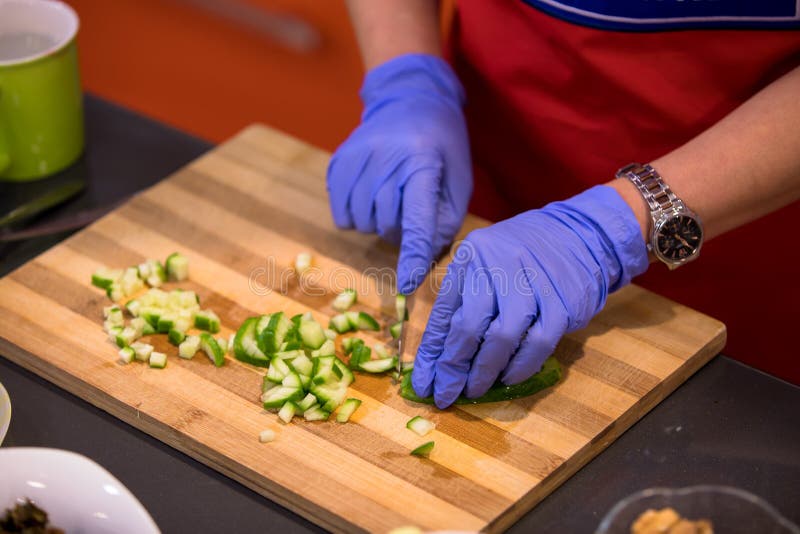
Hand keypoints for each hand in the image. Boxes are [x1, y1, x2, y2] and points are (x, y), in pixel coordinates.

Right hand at [326, 54, 472, 292]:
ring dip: (376, 223)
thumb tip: (422, 258)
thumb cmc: (441, 146)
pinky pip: (341, 214)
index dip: (414, 253)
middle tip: (408, 210)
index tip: (409, 283)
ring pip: (360, 223)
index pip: (417, 217)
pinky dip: (356, 216)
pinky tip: (369, 195)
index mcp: (422, 161)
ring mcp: (356, 157)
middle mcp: (385, 156)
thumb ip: (444, 221)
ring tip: (389, 198)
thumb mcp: (458, 181)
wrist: (409, 99)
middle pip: (386, 223)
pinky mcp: (337, 162)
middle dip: (399, 230)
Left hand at [411, 185, 648, 407]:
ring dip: (487, 371)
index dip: (432, 355)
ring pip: (503, 337)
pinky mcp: (562, 300)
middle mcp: (497, 264)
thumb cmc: (519, 261)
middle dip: (455, 367)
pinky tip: (510, 377)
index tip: (425, 386)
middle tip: (449, 394)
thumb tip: (436, 361)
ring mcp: (532, 281)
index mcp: (470, 258)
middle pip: (468, 325)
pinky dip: (521, 366)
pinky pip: (538, 342)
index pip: (443, 313)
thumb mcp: (483, 269)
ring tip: (477, 389)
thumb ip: (460, 306)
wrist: (578, 236)